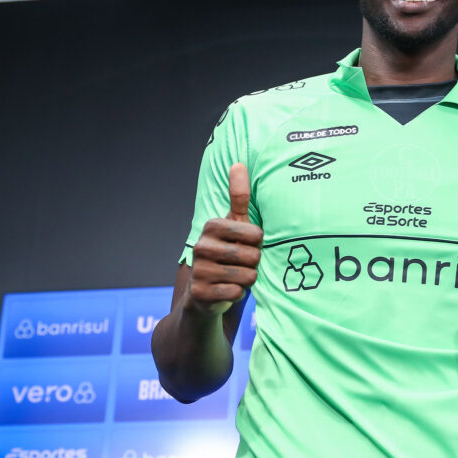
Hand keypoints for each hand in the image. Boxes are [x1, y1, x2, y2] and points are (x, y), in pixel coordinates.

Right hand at [185, 163, 263, 314]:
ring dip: (247, 280)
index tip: (247, 246)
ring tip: (236, 277)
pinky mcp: (200, 293)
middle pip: (253, 256)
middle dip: (253, 264)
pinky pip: (236, 293)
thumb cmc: (227, 254)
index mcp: (212, 226)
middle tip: (241, 265)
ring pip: (247, 276)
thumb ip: (239, 197)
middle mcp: (201, 246)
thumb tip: (238, 163)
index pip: (256, 235)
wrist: (204, 294)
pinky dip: (237, 294)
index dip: (257, 244)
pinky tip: (227, 290)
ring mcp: (199, 270)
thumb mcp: (234, 225)